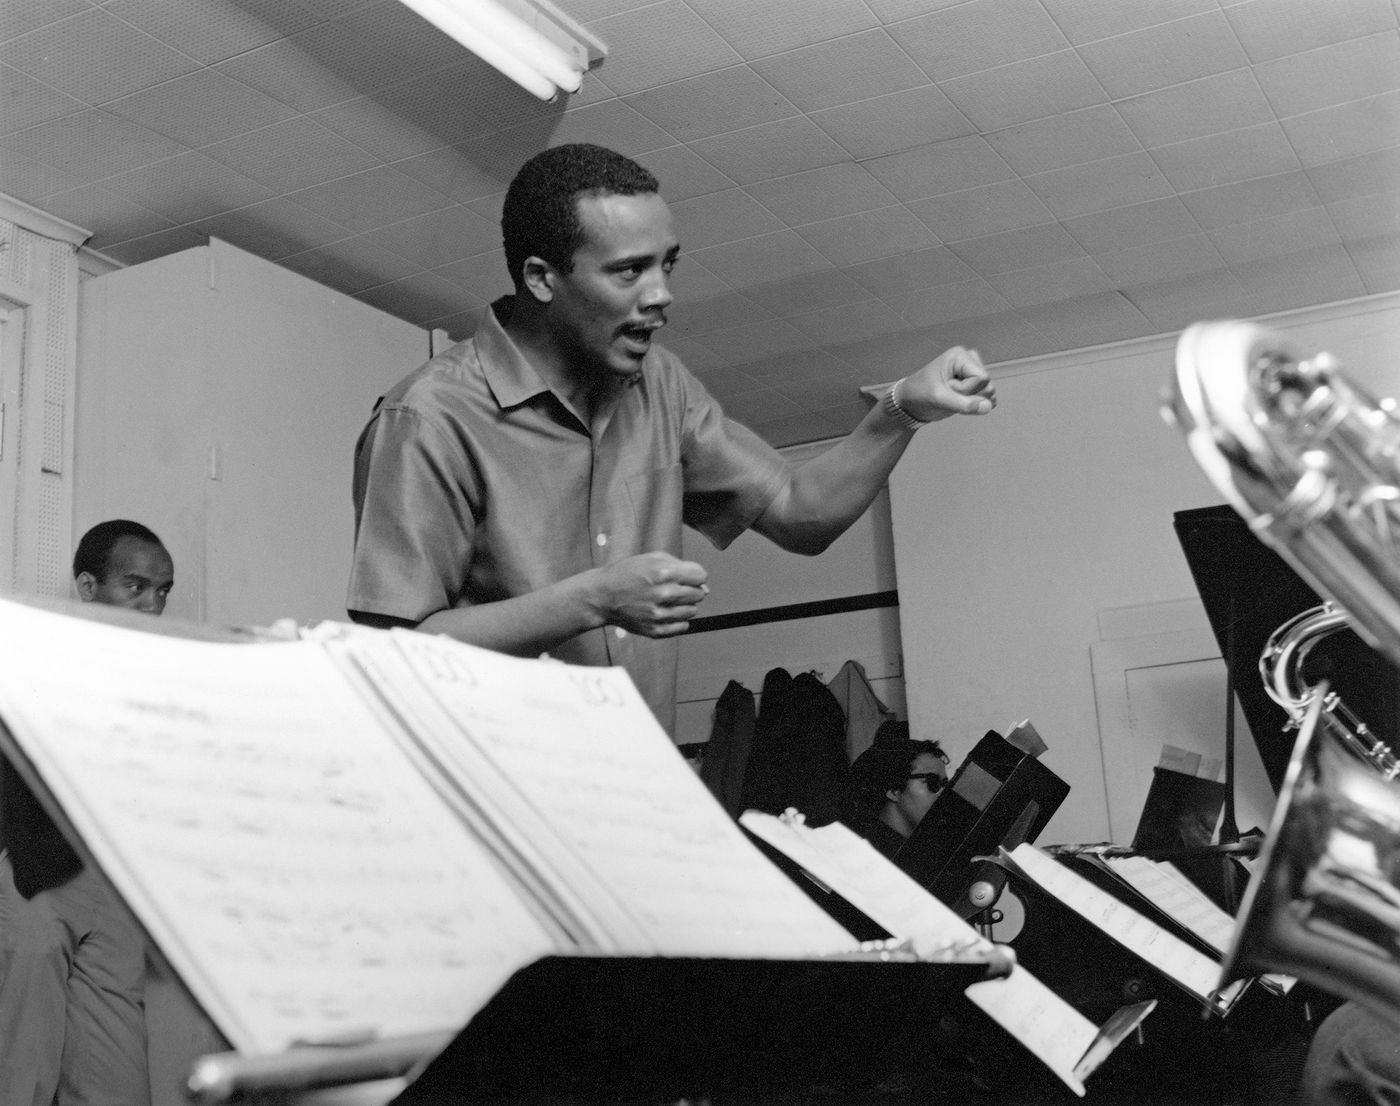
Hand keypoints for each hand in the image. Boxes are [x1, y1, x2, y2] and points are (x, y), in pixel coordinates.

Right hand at [594, 552, 709, 637]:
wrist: (602, 596)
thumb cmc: (627, 574)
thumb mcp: (652, 558)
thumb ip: (681, 566)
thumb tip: (704, 585)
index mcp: (663, 572)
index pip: (701, 576)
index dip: (694, 575)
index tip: (684, 577)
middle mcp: (663, 594)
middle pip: (699, 594)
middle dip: (690, 590)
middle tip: (672, 588)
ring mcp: (659, 615)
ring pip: (692, 611)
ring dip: (684, 605)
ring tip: (666, 600)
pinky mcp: (655, 630)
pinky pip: (683, 627)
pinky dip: (677, 620)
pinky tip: (663, 612)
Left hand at [898, 346, 995, 422]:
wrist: (911, 403)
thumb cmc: (919, 394)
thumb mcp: (939, 398)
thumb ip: (964, 404)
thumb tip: (988, 407)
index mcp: (960, 356)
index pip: (981, 378)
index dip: (966, 389)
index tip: (946, 387)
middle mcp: (970, 362)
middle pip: (987, 386)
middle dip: (968, 396)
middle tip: (947, 392)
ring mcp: (973, 375)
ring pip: (988, 394)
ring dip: (970, 402)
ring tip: (950, 397)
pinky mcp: (974, 387)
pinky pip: (987, 400)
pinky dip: (973, 406)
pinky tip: (958, 402)